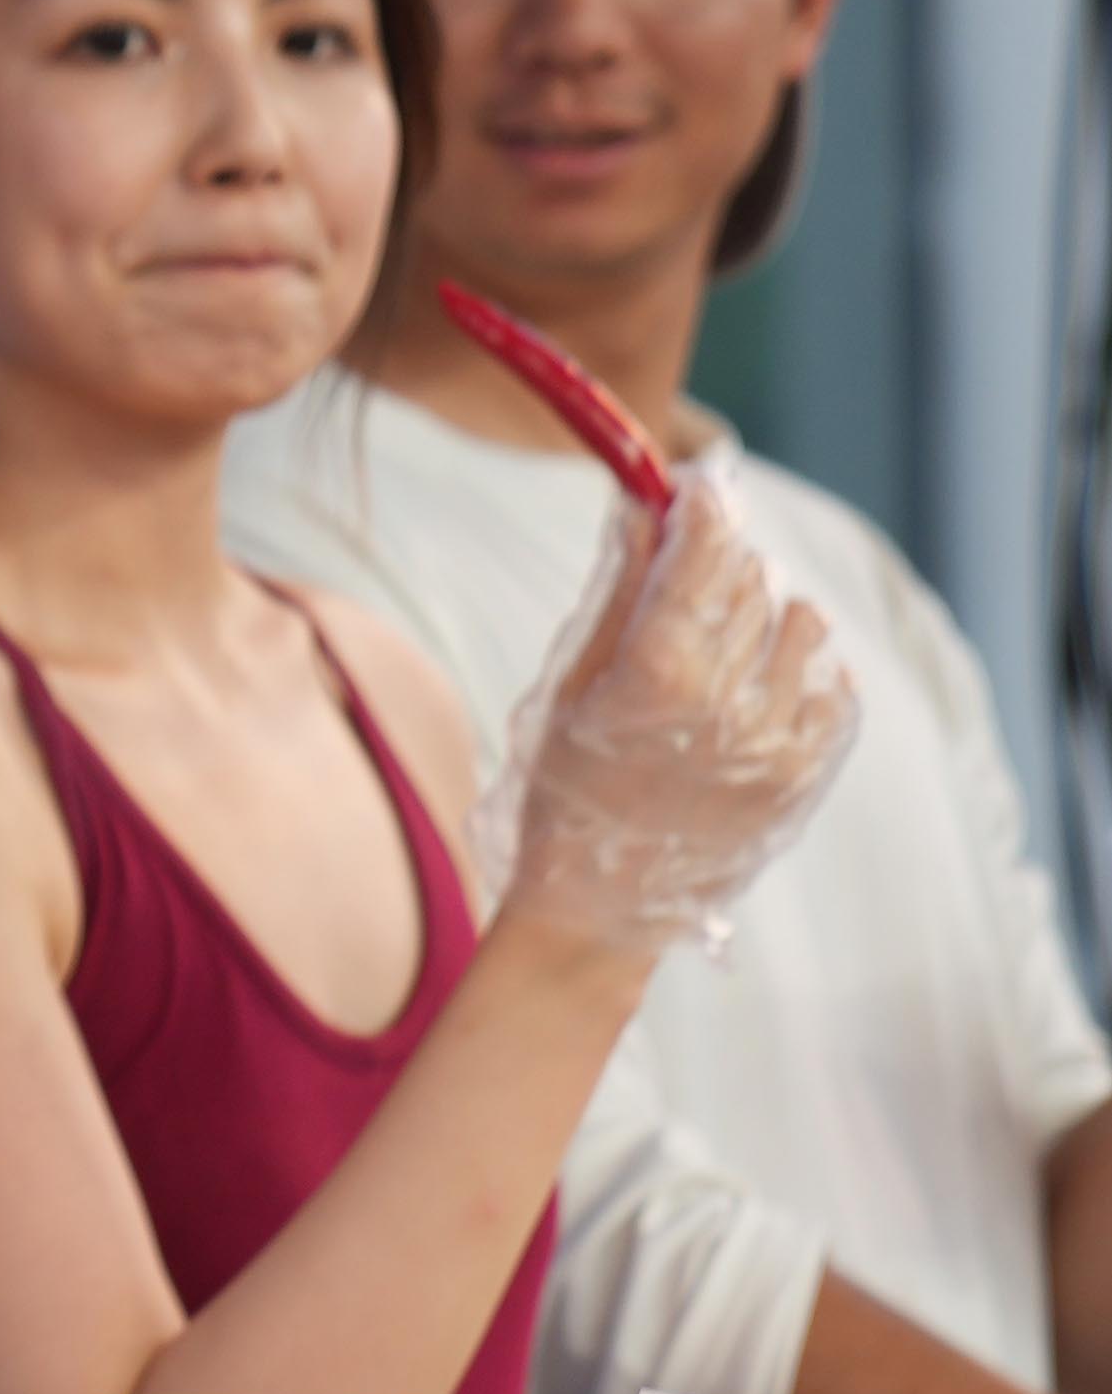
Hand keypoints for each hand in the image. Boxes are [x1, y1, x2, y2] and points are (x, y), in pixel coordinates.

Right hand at [489, 473, 856, 951]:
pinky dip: (801, 674)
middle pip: (753, 580)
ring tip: (725, 648)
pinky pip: (831, 687)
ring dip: (767, 618)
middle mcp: (728, 698)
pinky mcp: (806, 774)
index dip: (704, 510)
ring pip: (802, 626)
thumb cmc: (563, 786)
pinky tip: (757, 691)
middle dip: (722, 566)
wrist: (601, 905)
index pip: (705, 553)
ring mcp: (776, 739)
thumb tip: (641, 511)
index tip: (697, 488)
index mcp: (658, 671)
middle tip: (690, 579)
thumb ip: (617, 593)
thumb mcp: (570, 684)